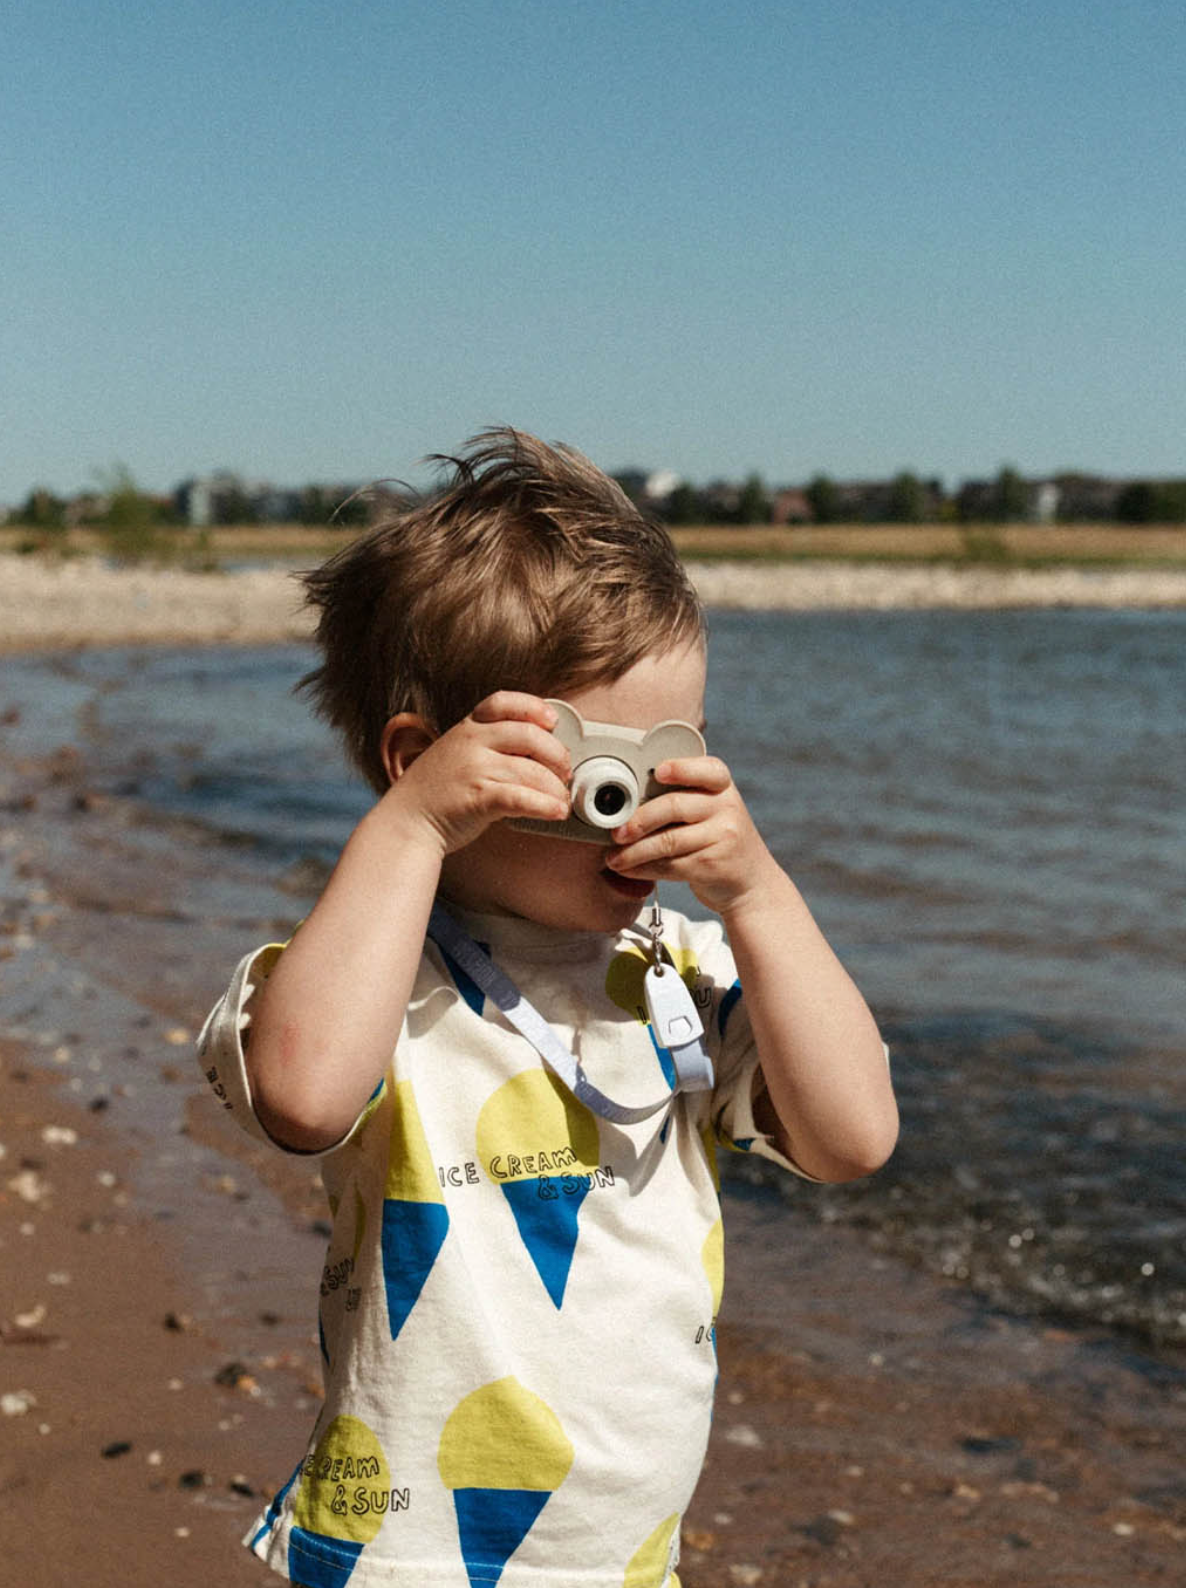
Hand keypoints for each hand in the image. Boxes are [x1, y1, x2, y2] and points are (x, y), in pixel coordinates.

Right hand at [384, 692, 570, 855]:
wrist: (406, 822)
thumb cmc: (434, 793)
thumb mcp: (455, 753)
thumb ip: (487, 746)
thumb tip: (535, 752)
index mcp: (467, 729)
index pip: (504, 702)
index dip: (533, 707)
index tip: (552, 721)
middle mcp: (471, 743)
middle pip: (530, 736)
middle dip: (557, 754)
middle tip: (564, 772)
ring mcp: (474, 770)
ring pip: (532, 771)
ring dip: (556, 789)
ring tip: (561, 800)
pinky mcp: (479, 799)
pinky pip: (522, 798)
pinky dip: (545, 806)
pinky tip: (556, 811)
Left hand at [603, 755, 780, 914]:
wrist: (751, 882)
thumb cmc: (716, 839)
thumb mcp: (711, 810)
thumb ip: (680, 798)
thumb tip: (625, 803)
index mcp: (722, 786)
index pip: (706, 769)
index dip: (681, 769)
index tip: (658, 772)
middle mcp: (727, 807)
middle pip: (674, 807)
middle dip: (639, 820)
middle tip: (616, 832)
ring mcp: (723, 836)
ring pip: (668, 841)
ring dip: (634, 852)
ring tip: (613, 858)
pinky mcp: (713, 865)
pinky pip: (670, 865)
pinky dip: (644, 869)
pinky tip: (628, 870)